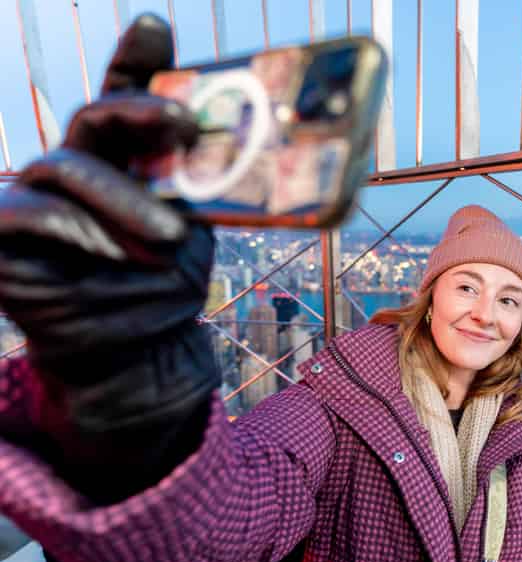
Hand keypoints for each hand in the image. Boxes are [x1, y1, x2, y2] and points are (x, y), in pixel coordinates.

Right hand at [0, 15, 219, 503]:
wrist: (138, 345)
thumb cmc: (168, 280)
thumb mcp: (198, 226)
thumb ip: (209, 184)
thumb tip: (269, 149)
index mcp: (128, 157)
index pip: (128, 98)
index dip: (137, 60)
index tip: (156, 29)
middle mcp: (82, 165)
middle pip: (99, 116)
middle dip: (142, 111)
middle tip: (185, 123)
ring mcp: (39, 194)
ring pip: (71, 166)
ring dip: (126, 200)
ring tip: (172, 237)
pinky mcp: (7, 230)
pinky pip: (32, 211)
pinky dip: (76, 227)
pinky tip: (106, 249)